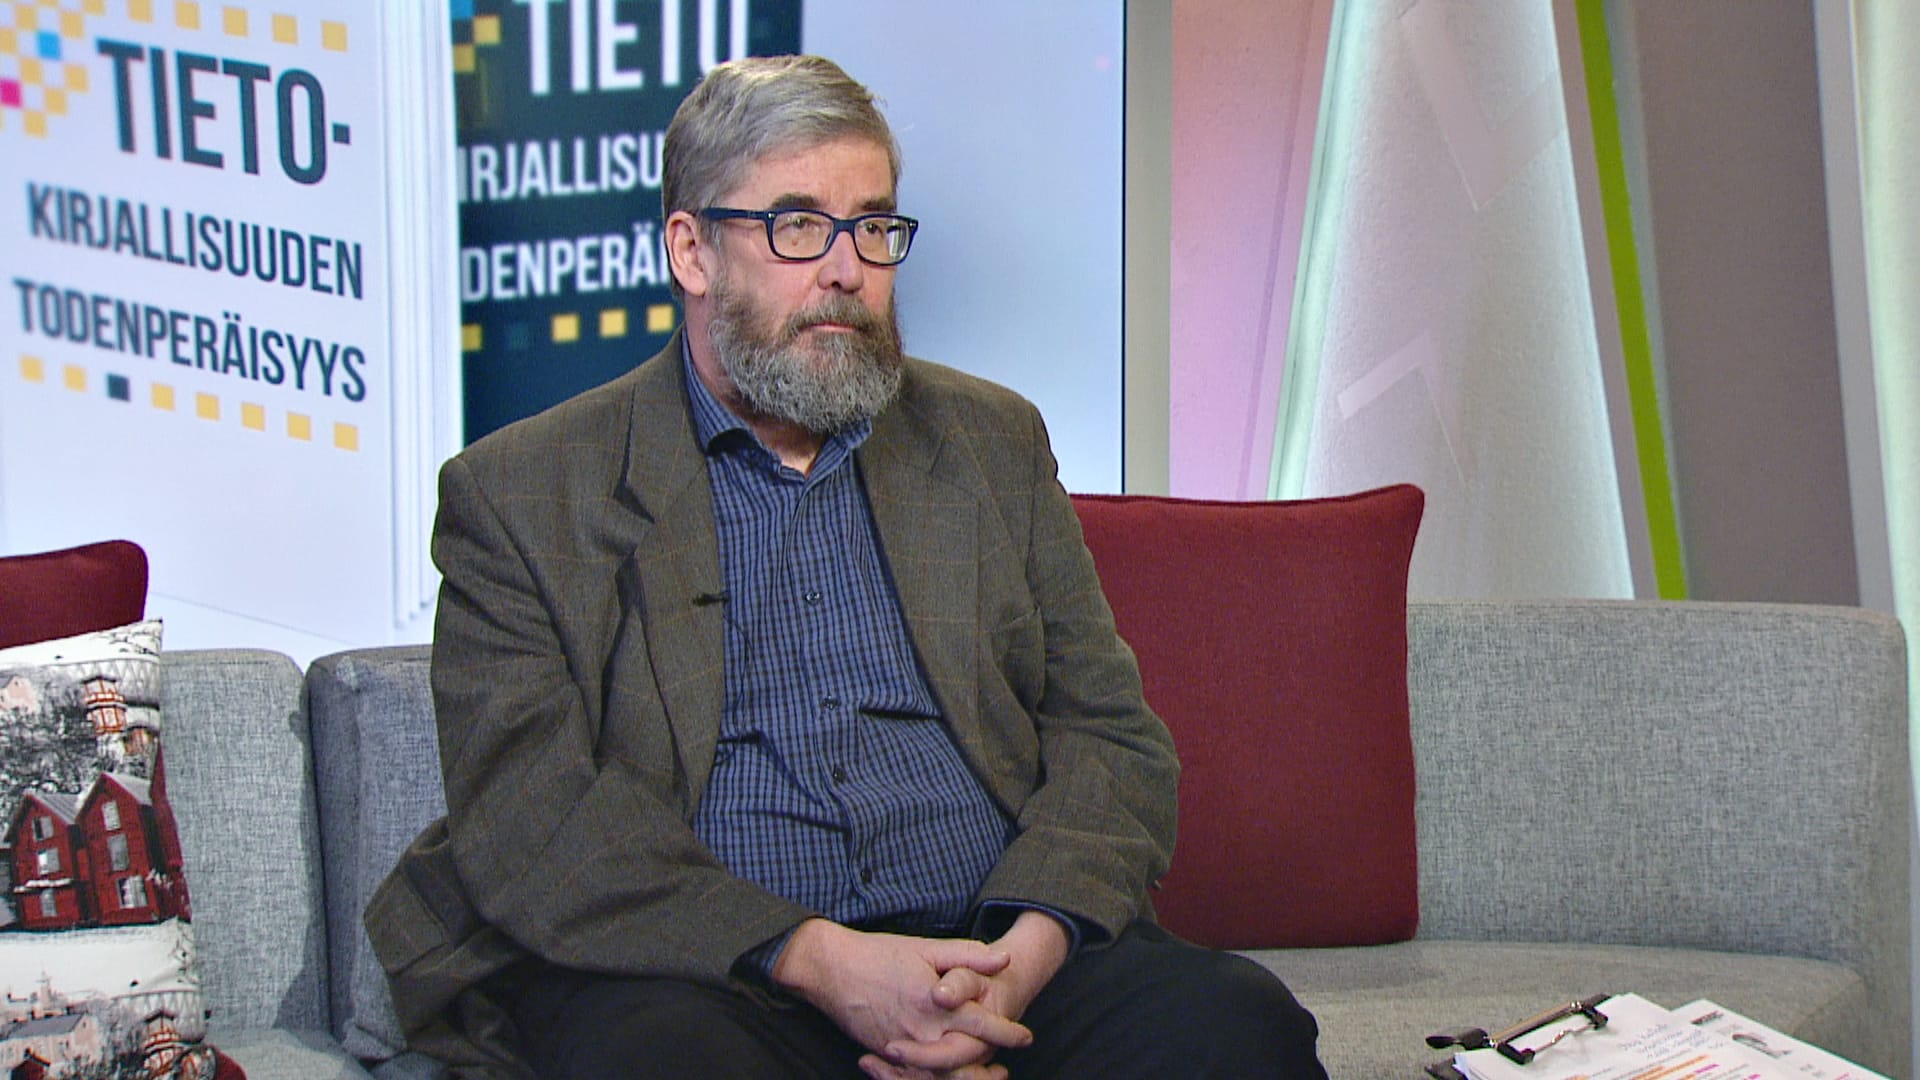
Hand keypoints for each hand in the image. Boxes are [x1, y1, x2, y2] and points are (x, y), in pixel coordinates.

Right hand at [771, 919, 1033, 1071]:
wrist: (830, 969)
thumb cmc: (879, 954)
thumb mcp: (926, 947)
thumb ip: (968, 955)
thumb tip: (1005, 958)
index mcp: (934, 1003)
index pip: (981, 1025)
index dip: (1007, 1032)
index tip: (1025, 1036)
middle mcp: (919, 1031)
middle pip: (963, 1061)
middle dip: (986, 1069)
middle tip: (1004, 1070)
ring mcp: (900, 1047)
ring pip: (939, 1076)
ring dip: (963, 1079)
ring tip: (982, 1076)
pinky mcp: (884, 1054)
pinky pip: (912, 1078)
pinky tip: (944, 1076)